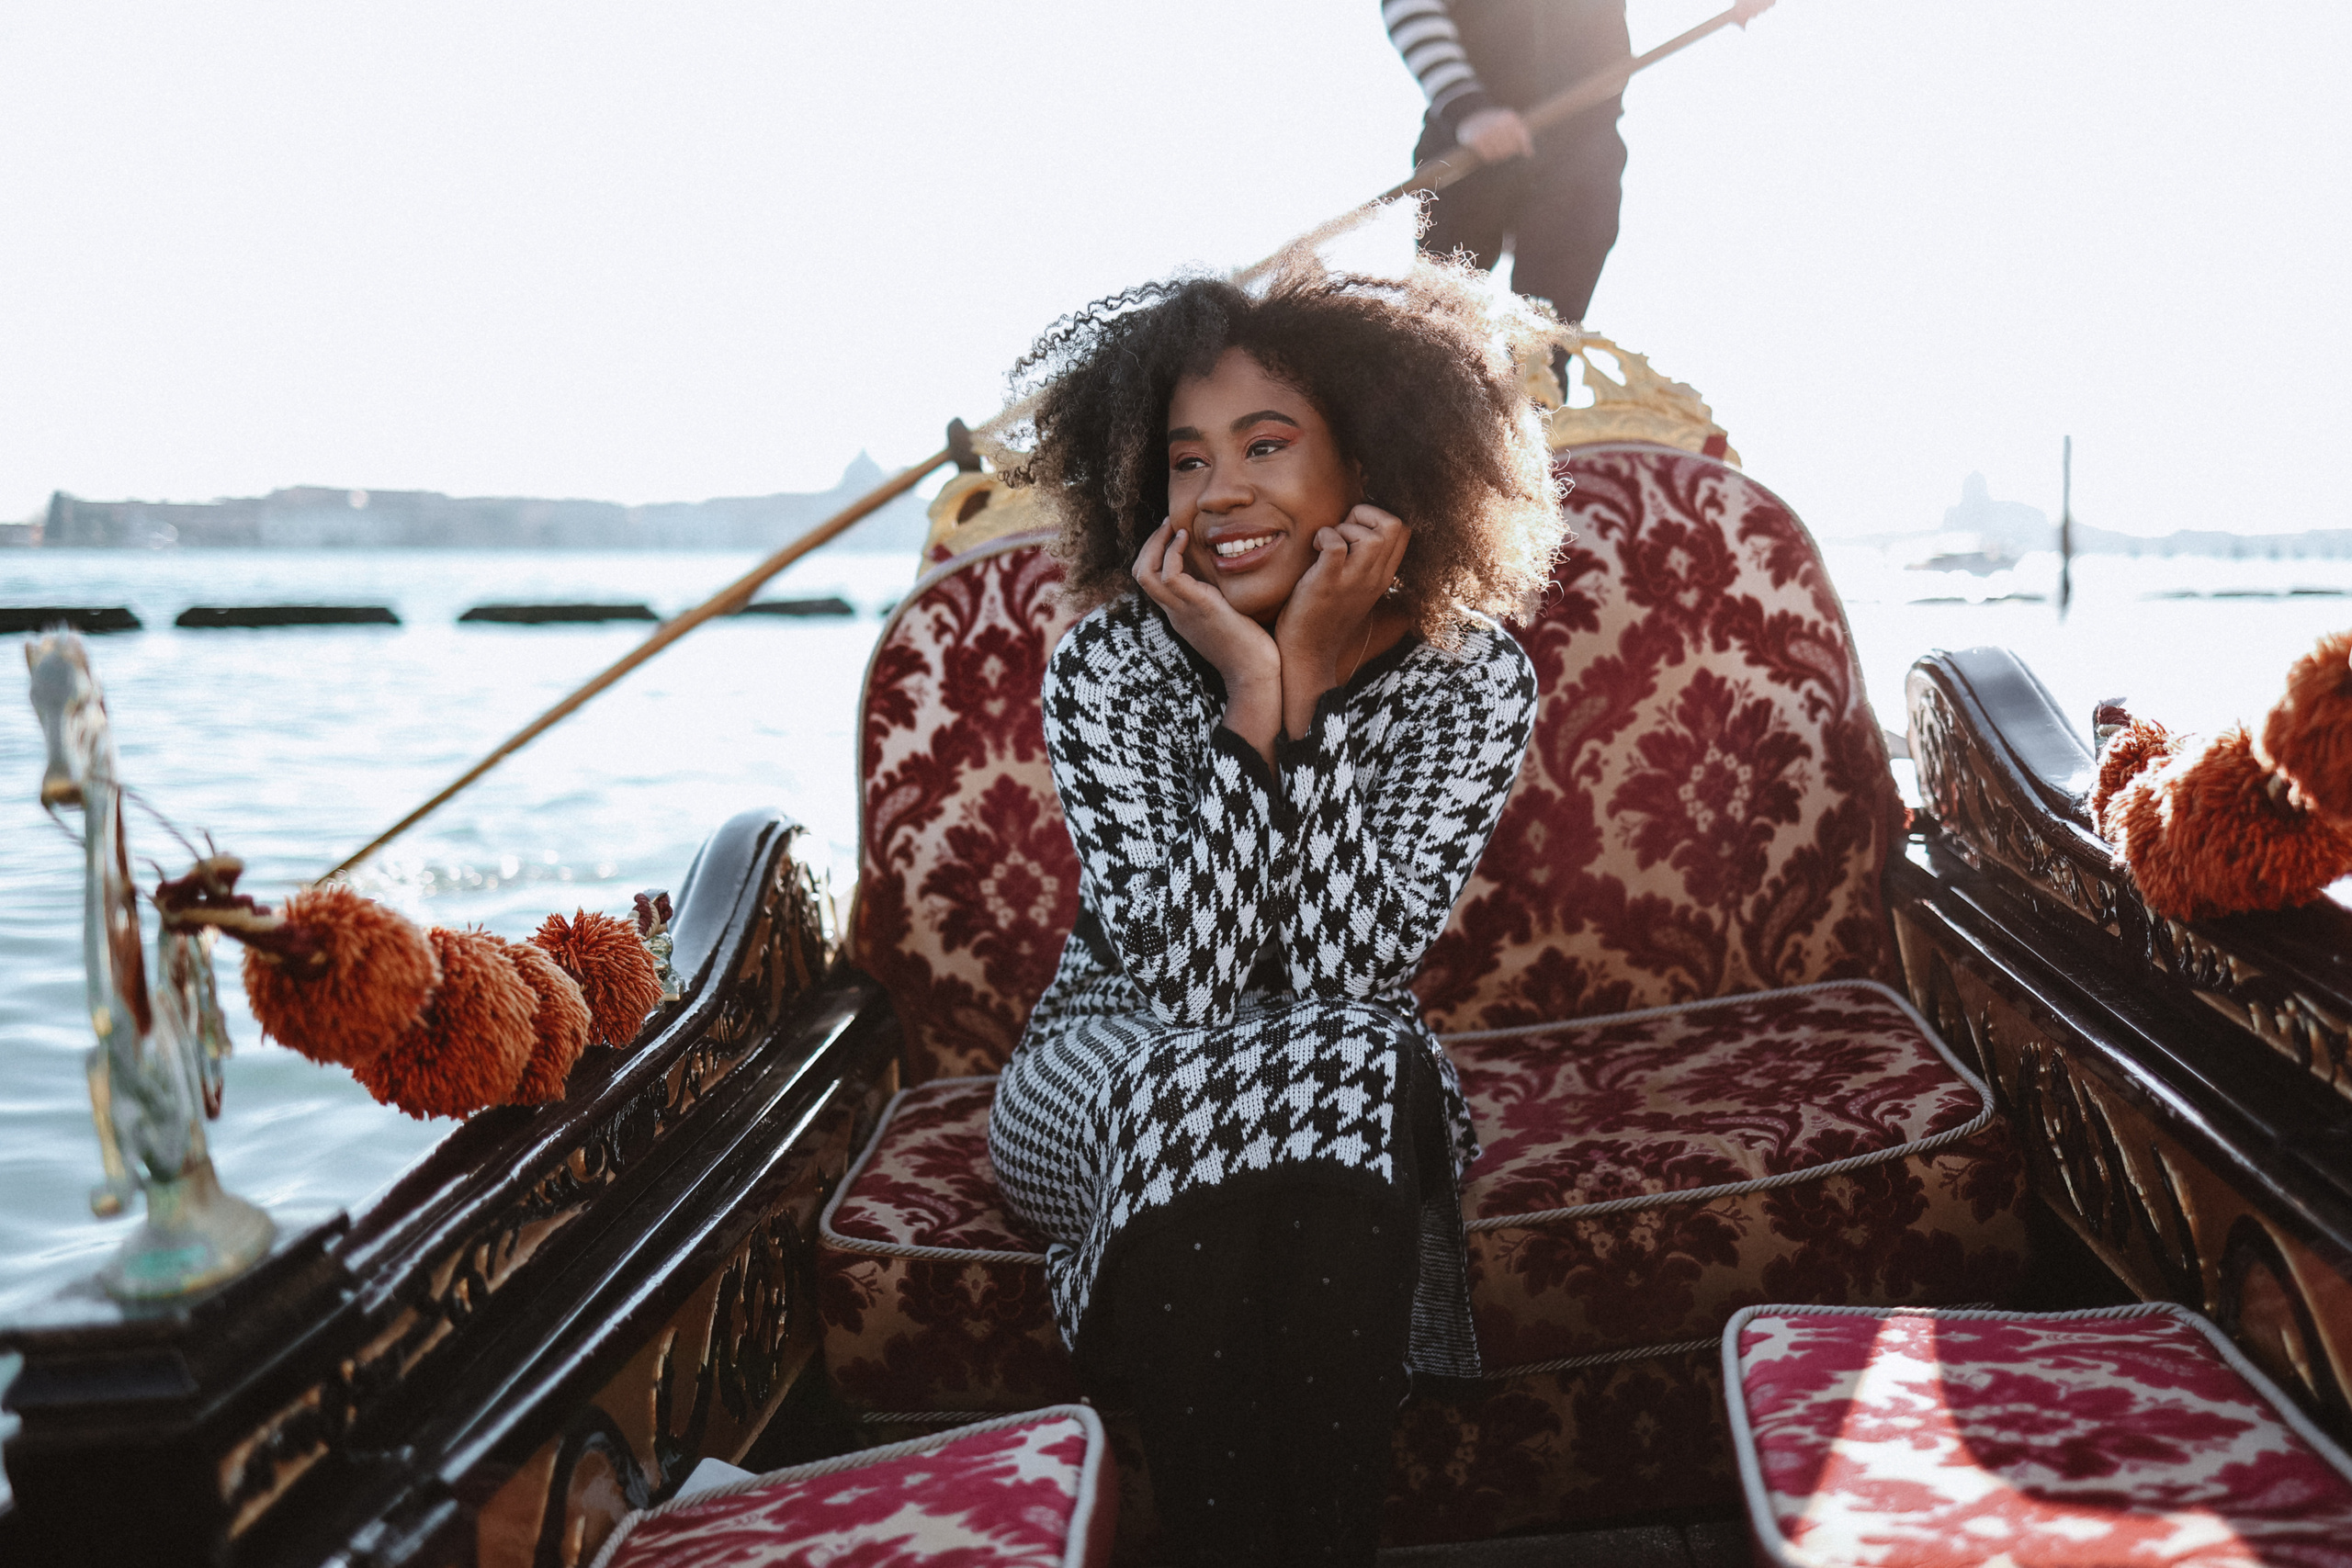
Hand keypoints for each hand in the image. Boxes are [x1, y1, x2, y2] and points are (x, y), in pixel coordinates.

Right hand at [1133, 519, 1280, 761]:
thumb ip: (1223, 600)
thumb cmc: (1252, 650)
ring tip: (1174, 526)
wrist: (1257, 675)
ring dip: (1156, 543)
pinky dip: (1172, 551)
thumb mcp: (1231, 618)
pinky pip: (1169, 574)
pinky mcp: (1198, 607)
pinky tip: (1187, 538)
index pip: (1152, 580)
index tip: (1175, 534)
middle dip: (1150, 543)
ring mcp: (1183, 610)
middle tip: (1169, 524)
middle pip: (1140, 573)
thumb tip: (1233, 582)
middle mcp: (1176, 612)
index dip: (1156, 554)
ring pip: (1145, 572)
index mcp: (1182, 614)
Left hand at [1275, 504, 1407, 733]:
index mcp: (1382, 576)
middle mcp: (1374, 577)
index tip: (1352, 530)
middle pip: (1395, 524)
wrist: (1307, 653)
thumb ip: (1363, 560)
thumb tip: (1355, 526)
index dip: (1377, 517)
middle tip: (1342, 531)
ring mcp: (1353, 581)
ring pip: (1372, 535)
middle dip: (1366, 515)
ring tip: (1327, 543)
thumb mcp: (1355, 586)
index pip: (1403, 530)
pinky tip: (1315, 549)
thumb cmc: (1324, 615)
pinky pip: (1336, 545)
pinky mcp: (1328, 583)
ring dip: (1346, 527)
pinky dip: (1325, 537)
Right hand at [1455, 107, 1532, 163]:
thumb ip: (1522, 137)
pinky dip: (1488, 157)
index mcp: (1509, 117)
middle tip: (1500, 147)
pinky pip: (1488, 156)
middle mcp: (1499, 122)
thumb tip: (1530, 154)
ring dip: (1497, 156)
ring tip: (1493, 149)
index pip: (1521, 139)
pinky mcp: (1475, 139)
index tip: (1513, 146)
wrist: (1469, 118)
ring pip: (1500, 154)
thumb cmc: (1494, 124)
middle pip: (1510, 149)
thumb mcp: (1510, 125)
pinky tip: (1486, 152)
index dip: (1519, 147)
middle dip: (1506, 152)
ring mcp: (1487, 130)